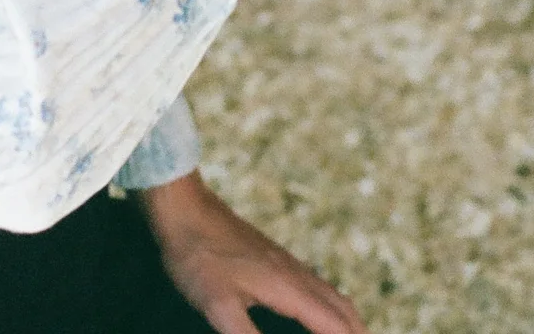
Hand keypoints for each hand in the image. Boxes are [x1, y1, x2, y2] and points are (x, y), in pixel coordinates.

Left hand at [138, 171, 366, 333]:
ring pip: (332, 295)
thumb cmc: (199, 258)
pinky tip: (316, 314)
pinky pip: (317, 287)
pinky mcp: (276, 259)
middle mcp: (295, 273)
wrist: (186, 210)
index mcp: (288, 287)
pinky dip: (331, 307)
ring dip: (348, 321)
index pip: (333, 325)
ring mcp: (287, 264)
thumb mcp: (219, 307)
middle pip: (342, 309)